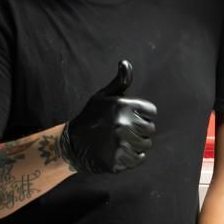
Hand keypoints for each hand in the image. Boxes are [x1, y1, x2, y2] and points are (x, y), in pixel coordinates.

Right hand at [60, 60, 156, 174]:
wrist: (72, 144)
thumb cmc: (91, 117)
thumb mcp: (103, 96)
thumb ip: (120, 81)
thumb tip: (125, 63)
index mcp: (123, 106)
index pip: (151, 112)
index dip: (142, 115)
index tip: (130, 118)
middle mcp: (124, 124)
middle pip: (150, 129)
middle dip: (140, 130)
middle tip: (123, 130)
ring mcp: (122, 144)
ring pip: (146, 144)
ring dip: (136, 143)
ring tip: (121, 140)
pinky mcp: (119, 160)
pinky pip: (139, 158)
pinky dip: (133, 157)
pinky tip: (120, 151)